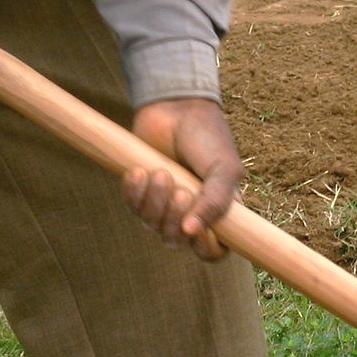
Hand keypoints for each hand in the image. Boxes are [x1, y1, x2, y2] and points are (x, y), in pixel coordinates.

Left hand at [124, 99, 242, 261]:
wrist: (176, 106)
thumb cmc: (207, 136)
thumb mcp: (223, 167)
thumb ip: (216, 201)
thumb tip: (192, 232)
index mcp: (218, 211)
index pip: (213, 250)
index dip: (206, 248)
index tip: (200, 230)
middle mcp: (190, 213)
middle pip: (178, 240)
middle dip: (175, 218)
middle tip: (181, 190)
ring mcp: (164, 204)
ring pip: (153, 225)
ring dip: (155, 201)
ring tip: (161, 172)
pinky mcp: (141, 192)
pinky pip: (133, 207)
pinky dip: (134, 192)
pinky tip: (138, 171)